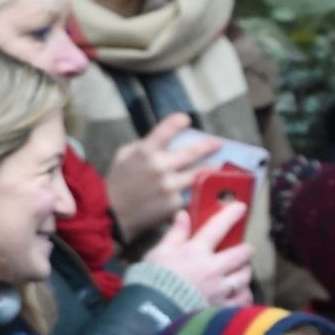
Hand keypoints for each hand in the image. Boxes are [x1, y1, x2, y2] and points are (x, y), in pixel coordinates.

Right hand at [107, 116, 219, 242]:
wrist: (113, 215)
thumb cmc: (118, 182)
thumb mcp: (124, 155)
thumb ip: (145, 146)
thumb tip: (167, 141)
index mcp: (145, 151)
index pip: (166, 129)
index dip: (178, 121)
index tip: (186, 119)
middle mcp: (160, 167)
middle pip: (192, 152)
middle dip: (208, 146)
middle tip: (218, 144)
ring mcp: (169, 187)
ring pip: (198, 175)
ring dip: (212, 169)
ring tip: (220, 167)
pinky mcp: (174, 204)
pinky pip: (191, 193)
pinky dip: (200, 189)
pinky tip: (209, 187)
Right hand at [145, 205, 252, 305]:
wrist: (153, 315)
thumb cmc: (152, 281)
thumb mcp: (159, 253)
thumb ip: (176, 234)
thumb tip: (183, 215)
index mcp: (196, 252)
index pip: (218, 227)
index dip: (231, 214)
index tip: (241, 207)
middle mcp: (213, 270)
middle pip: (242, 254)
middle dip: (246, 250)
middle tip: (243, 251)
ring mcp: (220, 292)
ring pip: (245, 278)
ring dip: (244, 274)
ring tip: (239, 274)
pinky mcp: (221, 310)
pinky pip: (242, 302)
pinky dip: (243, 297)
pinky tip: (238, 296)